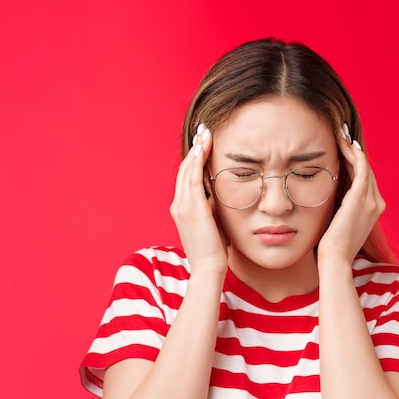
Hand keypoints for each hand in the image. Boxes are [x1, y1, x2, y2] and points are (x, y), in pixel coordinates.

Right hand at [169, 124, 228, 275]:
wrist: (209, 268)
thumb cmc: (214, 249)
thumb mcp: (212, 222)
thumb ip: (212, 206)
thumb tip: (220, 193)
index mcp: (182, 208)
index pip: (187, 176)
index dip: (194, 157)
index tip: (203, 142)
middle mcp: (178, 204)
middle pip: (185, 168)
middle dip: (194, 148)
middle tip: (203, 130)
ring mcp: (183, 206)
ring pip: (188, 170)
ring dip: (196, 149)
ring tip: (205, 133)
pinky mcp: (192, 209)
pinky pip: (193, 179)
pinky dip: (197, 162)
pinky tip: (203, 148)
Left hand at [317, 124, 385, 264]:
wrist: (335, 258)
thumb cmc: (331, 243)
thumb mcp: (339, 219)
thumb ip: (340, 204)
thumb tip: (329, 190)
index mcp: (374, 208)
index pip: (365, 178)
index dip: (356, 160)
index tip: (344, 145)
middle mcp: (377, 203)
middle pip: (367, 169)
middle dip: (354, 150)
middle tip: (342, 133)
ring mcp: (371, 201)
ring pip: (364, 166)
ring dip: (352, 148)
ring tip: (341, 134)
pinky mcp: (361, 199)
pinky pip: (361, 170)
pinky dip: (355, 155)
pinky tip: (345, 145)